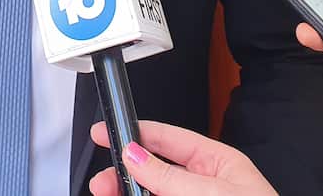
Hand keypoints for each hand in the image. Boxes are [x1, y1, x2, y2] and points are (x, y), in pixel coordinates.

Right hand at [88, 121, 275, 195]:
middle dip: (125, 173)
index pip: (169, 139)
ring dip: (129, 192)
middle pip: (154, 171)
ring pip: (151, 194)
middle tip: (104, 182)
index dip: (136, 133)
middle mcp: (204, 186)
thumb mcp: (213, 194)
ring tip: (111, 194)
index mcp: (218, 165)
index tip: (106, 133)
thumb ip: (171, 177)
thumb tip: (135, 156)